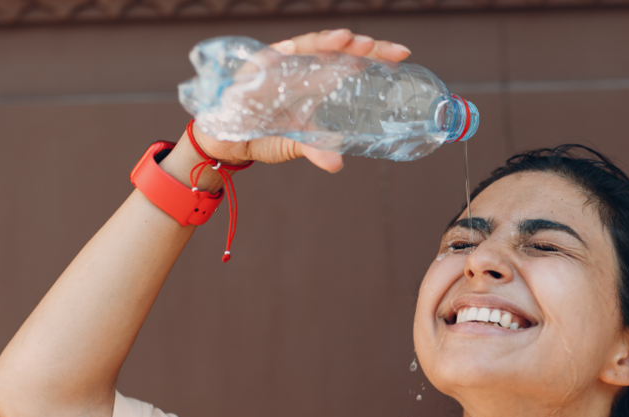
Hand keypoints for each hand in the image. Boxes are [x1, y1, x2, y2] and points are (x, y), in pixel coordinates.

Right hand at [189, 29, 411, 172]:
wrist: (225, 139)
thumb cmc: (264, 132)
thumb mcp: (296, 143)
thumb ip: (317, 150)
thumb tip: (338, 164)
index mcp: (318, 79)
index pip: (351, 61)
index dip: (376, 55)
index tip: (402, 55)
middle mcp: (301, 65)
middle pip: (335, 48)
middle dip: (357, 44)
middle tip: (376, 46)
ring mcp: (278, 63)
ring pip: (306, 45)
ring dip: (325, 41)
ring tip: (347, 40)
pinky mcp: (253, 68)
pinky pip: (267, 56)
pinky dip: (280, 52)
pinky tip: (293, 48)